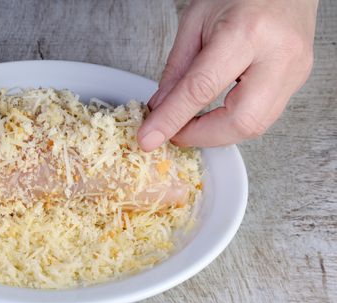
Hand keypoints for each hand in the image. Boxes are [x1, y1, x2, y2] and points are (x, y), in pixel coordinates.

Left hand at [138, 0, 317, 150]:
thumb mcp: (195, 20)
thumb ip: (177, 68)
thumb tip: (161, 108)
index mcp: (247, 32)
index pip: (202, 89)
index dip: (172, 119)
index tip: (149, 138)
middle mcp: (279, 55)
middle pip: (240, 121)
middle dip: (201, 136)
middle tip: (174, 132)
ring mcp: (294, 71)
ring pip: (255, 127)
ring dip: (216, 134)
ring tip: (191, 124)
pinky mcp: (297, 82)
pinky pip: (264, 118)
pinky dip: (232, 124)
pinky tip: (214, 117)